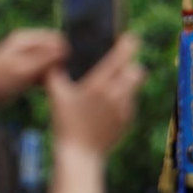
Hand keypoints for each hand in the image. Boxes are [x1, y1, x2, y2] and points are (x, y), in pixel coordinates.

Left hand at [0, 29, 68, 107]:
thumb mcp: (24, 70)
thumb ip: (45, 58)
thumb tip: (66, 48)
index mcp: (25, 38)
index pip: (57, 38)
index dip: (63, 54)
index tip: (60, 71)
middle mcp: (26, 44)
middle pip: (55, 49)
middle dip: (58, 63)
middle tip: (52, 80)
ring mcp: (25, 56)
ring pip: (50, 61)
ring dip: (52, 72)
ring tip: (45, 84)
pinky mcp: (25, 69)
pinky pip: (43, 71)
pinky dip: (45, 78)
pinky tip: (41, 88)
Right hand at [46, 34, 145, 156]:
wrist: (80, 154)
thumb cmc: (65, 123)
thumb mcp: (56, 95)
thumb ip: (55, 73)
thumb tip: (55, 58)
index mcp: (99, 83)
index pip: (122, 56)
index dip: (129, 44)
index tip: (130, 38)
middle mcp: (117, 94)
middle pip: (137, 70)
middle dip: (130, 66)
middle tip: (119, 66)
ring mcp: (125, 109)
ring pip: (135, 87)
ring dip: (127, 83)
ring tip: (111, 86)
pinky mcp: (127, 121)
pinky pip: (131, 103)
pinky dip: (124, 99)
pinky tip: (108, 105)